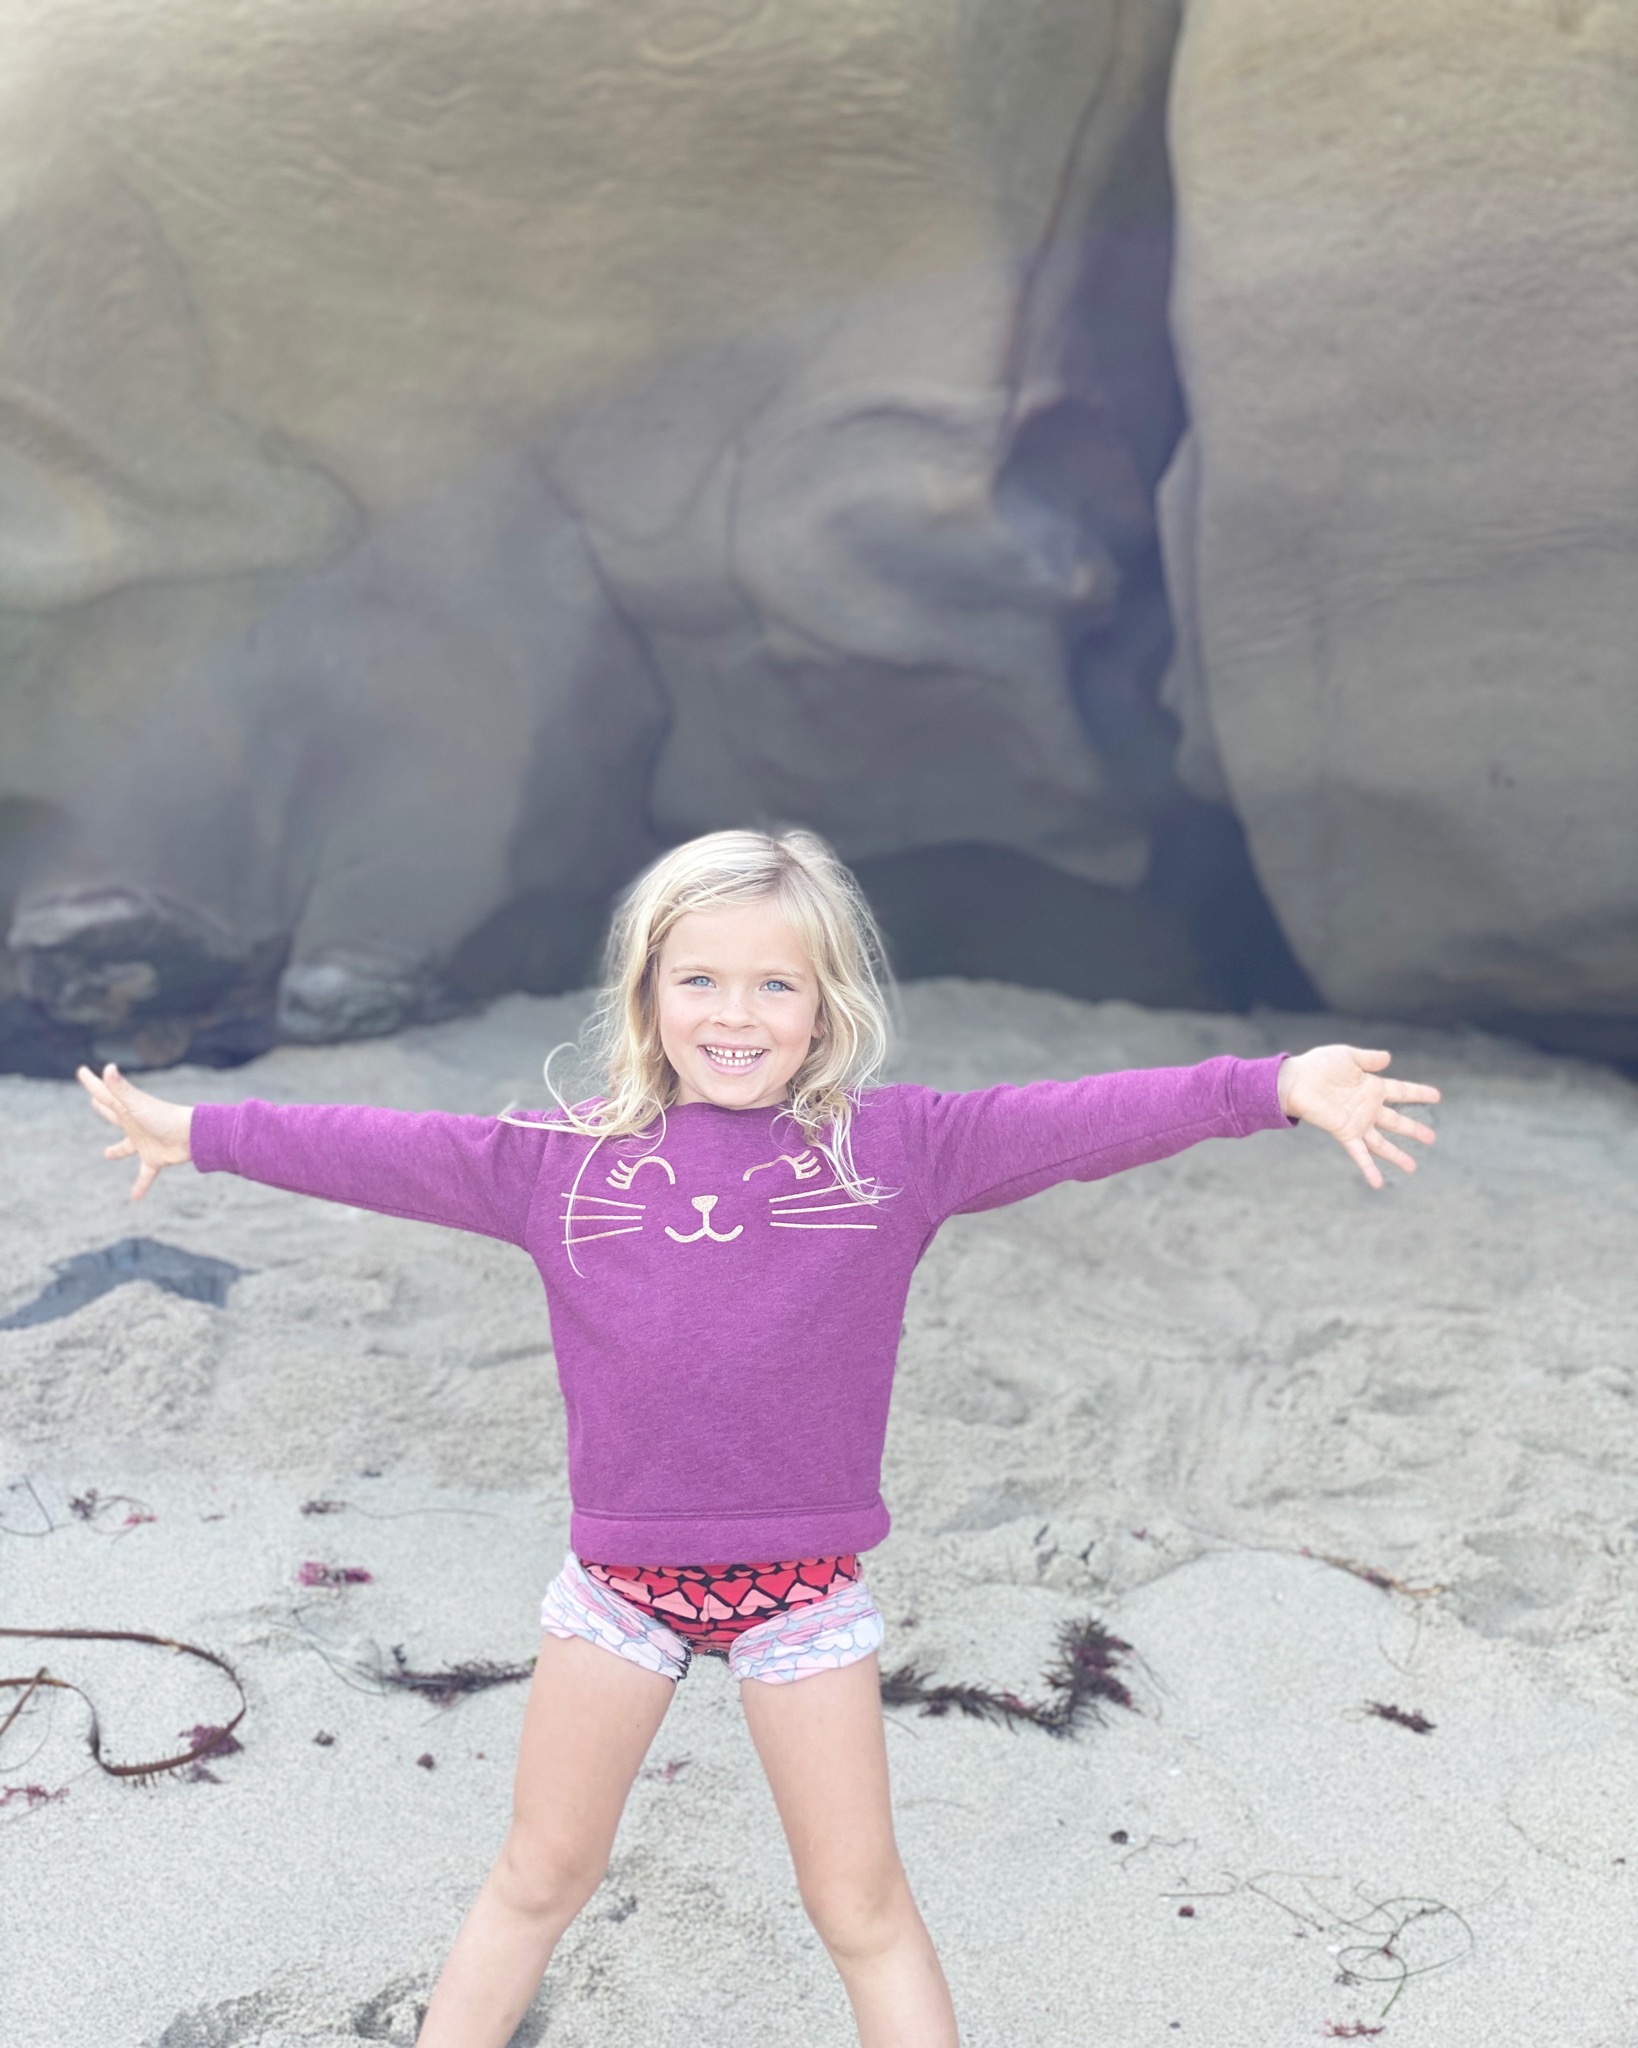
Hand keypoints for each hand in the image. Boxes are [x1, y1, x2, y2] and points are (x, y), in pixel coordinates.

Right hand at [76, 1063, 193, 1200]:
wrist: (192, 1136)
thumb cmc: (165, 1117)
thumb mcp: (138, 1105)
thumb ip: (121, 1089)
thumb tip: (108, 1069)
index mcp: (128, 1111)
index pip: (105, 1095)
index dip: (93, 1083)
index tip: (83, 1072)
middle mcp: (135, 1125)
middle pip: (114, 1114)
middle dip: (104, 1107)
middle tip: (95, 1101)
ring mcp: (144, 1142)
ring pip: (126, 1146)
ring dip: (117, 1150)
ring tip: (107, 1154)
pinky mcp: (154, 1159)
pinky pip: (145, 1175)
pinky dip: (140, 1186)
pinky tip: (134, 1199)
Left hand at [1276, 1045, 1438, 1189]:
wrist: (1295, 1081)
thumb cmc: (1318, 1065)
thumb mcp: (1348, 1056)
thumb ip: (1369, 1059)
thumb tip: (1389, 1058)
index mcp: (1371, 1087)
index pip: (1402, 1091)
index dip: (1419, 1093)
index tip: (1437, 1096)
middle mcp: (1368, 1108)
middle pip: (1397, 1121)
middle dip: (1414, 1130)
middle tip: (1432, 1138)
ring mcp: (1358, 1123)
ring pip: (1382, 1143)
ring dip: (1397, 1155)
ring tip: (1413, 1168)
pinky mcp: (1345, 1133)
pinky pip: (1360, 1154)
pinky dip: (1369, 1168)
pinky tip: (1378, 1183)